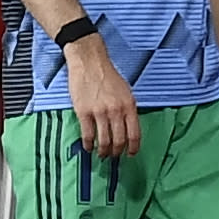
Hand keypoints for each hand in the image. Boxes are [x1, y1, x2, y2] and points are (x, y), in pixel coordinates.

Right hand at [65, 33, 140, 157]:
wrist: (90, 62)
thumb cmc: (107, 75)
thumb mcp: (126, 91)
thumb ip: (127, 109)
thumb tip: (127, 127)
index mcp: (129, 106)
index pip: (134, 134)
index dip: (133, 148)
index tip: (130, 154)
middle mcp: (116, 111)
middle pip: (119, 141)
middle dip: (117, 152)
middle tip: (113, 156)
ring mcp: (100, 112)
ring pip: (104, 141)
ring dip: (103, 151)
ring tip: (101, 154)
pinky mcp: (84, 112)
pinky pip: (87, 135)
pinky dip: (88, 144)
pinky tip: (88, 147)